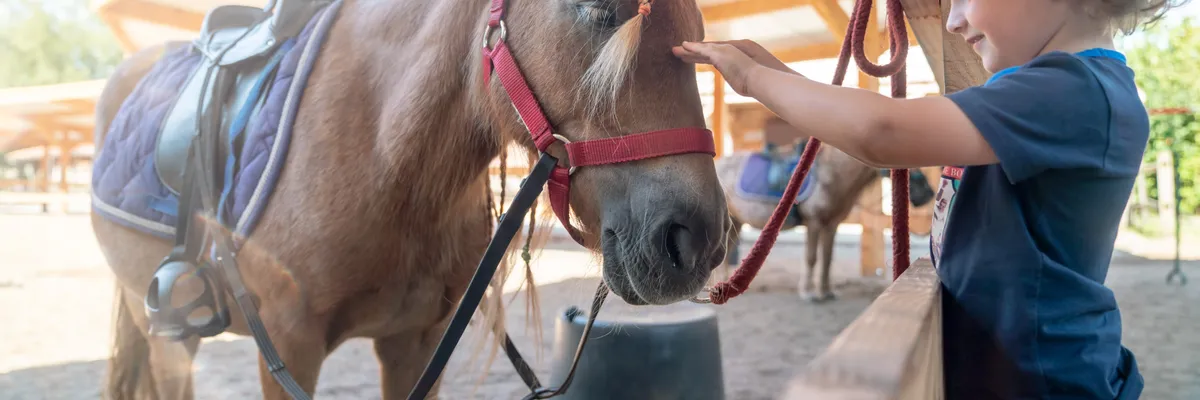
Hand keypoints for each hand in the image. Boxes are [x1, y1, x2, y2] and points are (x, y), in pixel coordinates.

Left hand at [672, 40, 798, 95]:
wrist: (760, 79)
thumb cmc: (755, 85)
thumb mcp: (744, 85)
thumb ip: (741, 83)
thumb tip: (744, 87)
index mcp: (731, 61)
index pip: (712, 58)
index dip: (701, 57)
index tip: (692, 58)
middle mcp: (727, 53)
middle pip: (704, 52)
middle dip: (691, 52)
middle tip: (679, 52)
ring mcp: (723, 52)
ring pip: (701, 50)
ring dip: (687, 50)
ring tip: (676, 50)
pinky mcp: (719, 54)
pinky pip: (701, 50)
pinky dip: (692, 48)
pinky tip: (683, 46)